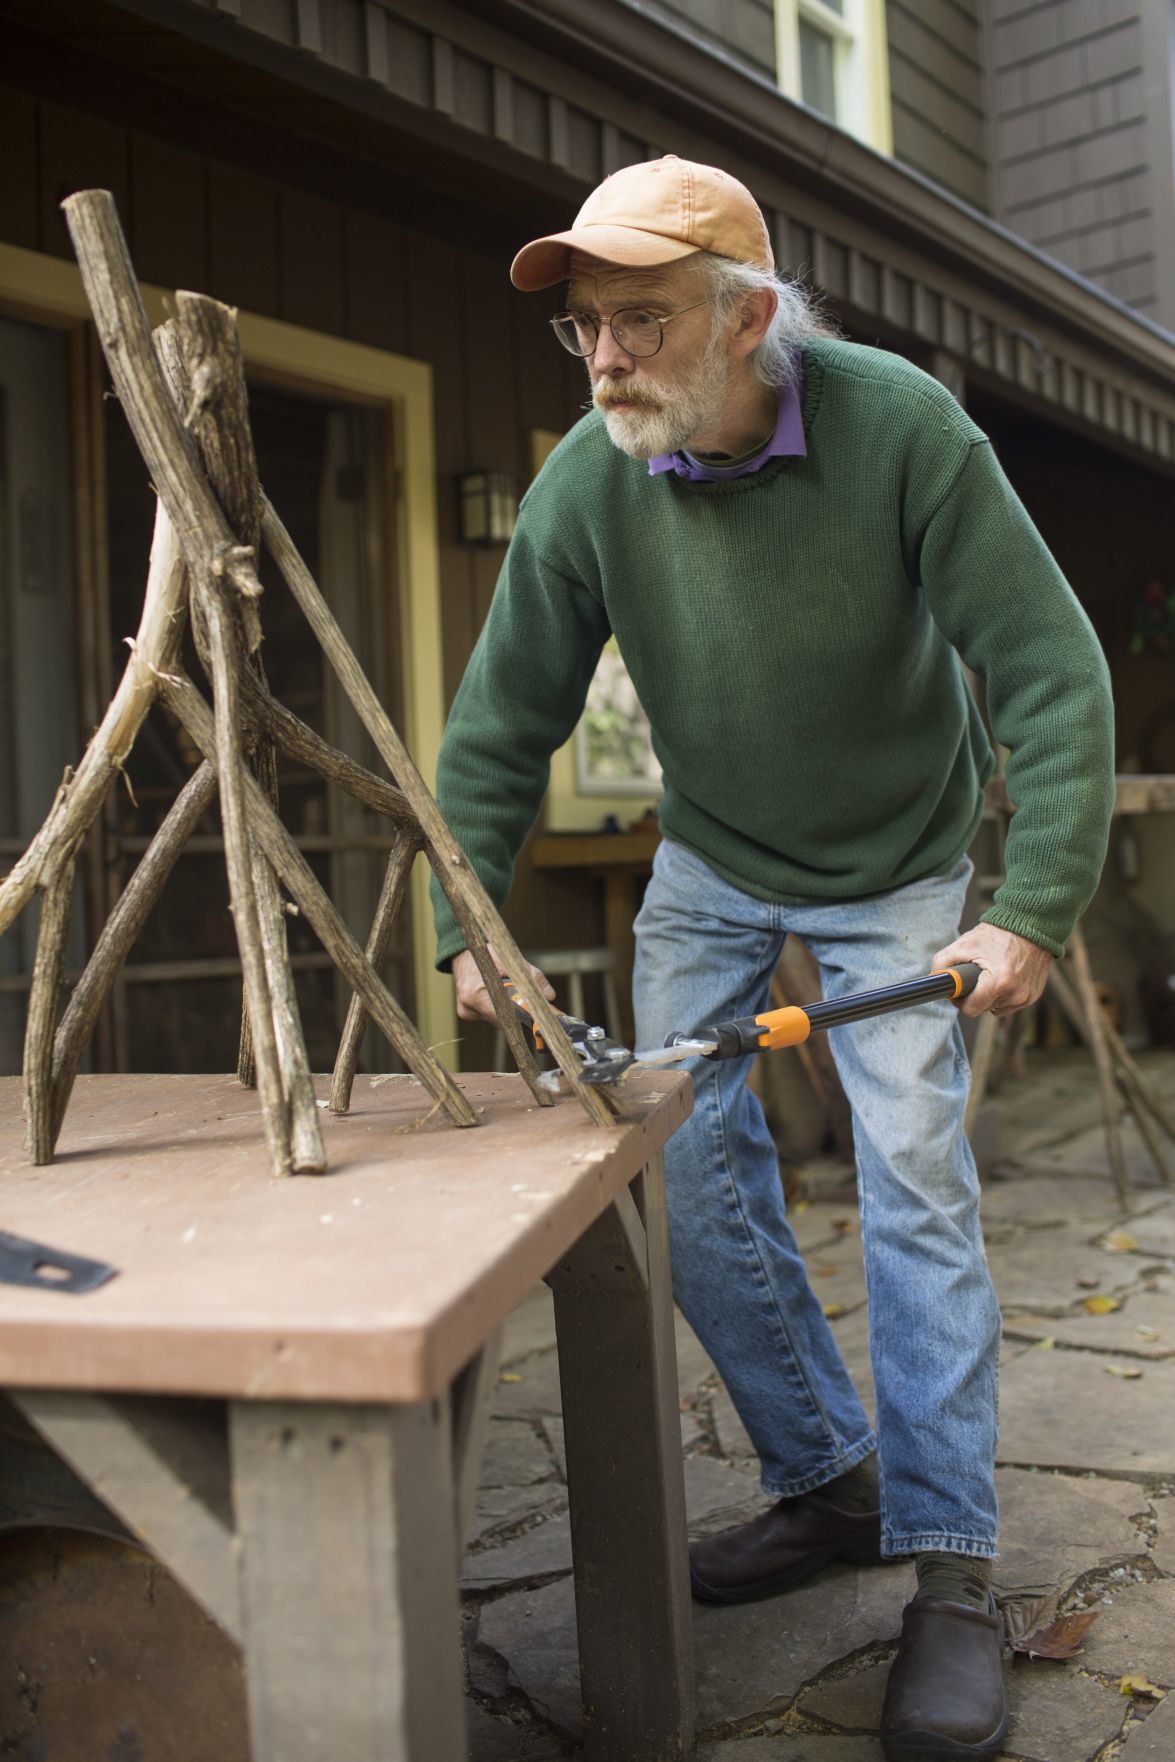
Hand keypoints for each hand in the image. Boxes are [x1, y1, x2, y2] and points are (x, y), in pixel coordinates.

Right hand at [452, 943, 555, 1025]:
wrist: (461, 953)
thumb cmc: (485, 954)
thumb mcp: (510, 961)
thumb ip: (532, 978)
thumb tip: (550, 996)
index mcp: (474, 995)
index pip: (502, 1017)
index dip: (520, 1017)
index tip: (535, 1015)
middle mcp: (467, 1008)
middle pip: (501, 1021)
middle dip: (516, 1012)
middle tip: (527, 1002)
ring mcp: (466, 1013)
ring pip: (496, 1019)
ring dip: (506, 1009)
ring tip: (506, 990)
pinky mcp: (467, 1013)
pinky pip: (489, 1015)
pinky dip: (497, 1006)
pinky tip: (496, 993)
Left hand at [932, 923, 1052, 1018]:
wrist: (1030, 925)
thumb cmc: (996, 934)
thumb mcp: (964, 944)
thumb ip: (942, 962)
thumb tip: (934, 979)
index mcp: (999, 983)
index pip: (971, 1010)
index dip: (960, 1001)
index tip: (959, 990)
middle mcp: (1016, 994)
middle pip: (983, 1009)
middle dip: (976, 996)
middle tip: (975, 977)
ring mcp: (1027, 996)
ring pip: (996, 1008)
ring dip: (990, 996)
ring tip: (991, 974)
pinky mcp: (1034, 995)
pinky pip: (1011, 1004)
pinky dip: (1004, 994)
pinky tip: (1004, 977)